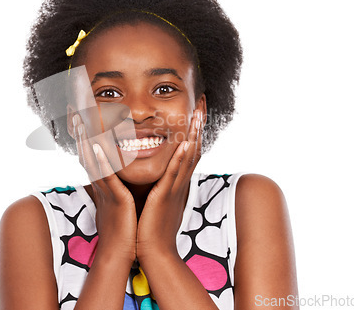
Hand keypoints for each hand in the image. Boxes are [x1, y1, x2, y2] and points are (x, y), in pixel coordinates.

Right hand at [73, 114, 136, 263]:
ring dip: (86, 142)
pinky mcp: (115, 198)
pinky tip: (96, 146)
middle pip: (87, 155)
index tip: (81, 122)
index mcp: (102, 186)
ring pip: (94, 162)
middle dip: (81, 135)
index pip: (91, 158)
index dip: (85, 140)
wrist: (120, 253)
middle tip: (75, 115)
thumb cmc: (121, 230)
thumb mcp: (115, 204)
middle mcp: (100, 186)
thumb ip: (113, 189)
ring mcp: (106, 192)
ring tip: (81, 123)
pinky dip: (102, 161)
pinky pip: (107, 177)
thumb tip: (114, 180)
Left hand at [136, 109, 203, 262]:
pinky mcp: (166, 195)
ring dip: (193, 134)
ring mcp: (175, 187)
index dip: (193, 130)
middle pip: (194, 147)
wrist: (153, 250)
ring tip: (197, 113)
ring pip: (188, 156)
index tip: (195, 111)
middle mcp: (180, 181)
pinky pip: (174, 173)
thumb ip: (157, 185)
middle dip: (198, 124)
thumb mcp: (156, 200)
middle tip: (202, 103)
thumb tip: (153, 175)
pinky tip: (185, 142)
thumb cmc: (152, 226)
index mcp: (177, 181)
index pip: (189, 150)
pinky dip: (181, 157)